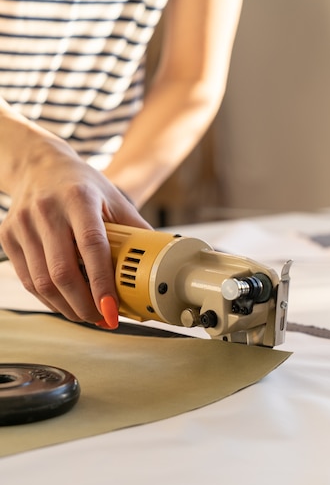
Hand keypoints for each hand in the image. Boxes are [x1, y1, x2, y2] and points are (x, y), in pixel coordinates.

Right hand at [0, 145, 149, 326]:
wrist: (39, 165)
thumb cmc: (81, 185)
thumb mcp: (113, 198)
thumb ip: (135, 230)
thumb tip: (160, 263)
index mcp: (78, 199)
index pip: (91, 247)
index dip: (102, 283)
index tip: (112, 310)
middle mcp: (47, 210)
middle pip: (62, 272)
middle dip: (85, 306)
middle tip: (103, 319)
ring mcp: (23, 224)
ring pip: (42, 282)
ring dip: (67, 308)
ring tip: (88, 315)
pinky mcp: (7, 236)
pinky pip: (28, 280)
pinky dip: (49, 300)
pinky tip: (66, 304)